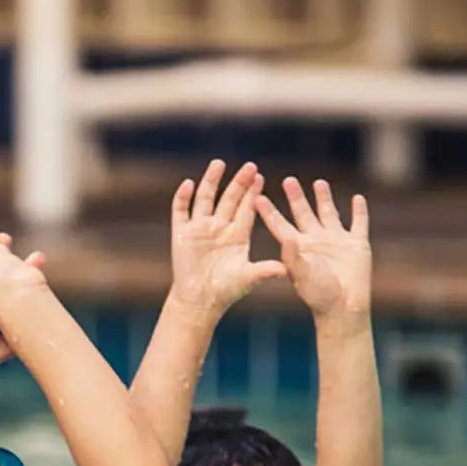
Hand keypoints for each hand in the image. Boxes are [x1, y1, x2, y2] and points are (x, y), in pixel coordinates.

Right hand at [170, 160, 283, 317]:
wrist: (200, 301)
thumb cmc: (226, 291)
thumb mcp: (248, 278)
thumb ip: (265, 270)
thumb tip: (285, 268)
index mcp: (237, 235)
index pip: (246, 208)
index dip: (253, 193)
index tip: (260, 177)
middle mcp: (219, 228)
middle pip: (230, 198)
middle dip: (239, 182)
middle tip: (250, 165)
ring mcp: (200, 229)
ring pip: (205, 198)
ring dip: (212, 181)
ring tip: (219, 163)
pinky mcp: (182, 234)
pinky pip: (181, 211)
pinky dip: (183, 197)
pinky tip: (188, 183)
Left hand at [256, 178, 371, 322]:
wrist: (343, 308)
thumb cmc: (318, 295)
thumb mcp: (301, 274)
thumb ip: (292, 255)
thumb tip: (286, 236)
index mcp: (298, 248)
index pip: (280, 225)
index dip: (269, 212)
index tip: (256, 196)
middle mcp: (315, 242)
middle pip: (303, 214)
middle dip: (296, 197)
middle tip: (288, 180)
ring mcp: (336, 242)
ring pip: (329, 214)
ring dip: (324, 199)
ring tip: (318, 182)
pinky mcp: (356, 245)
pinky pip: (359, 223)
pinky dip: (360, 211)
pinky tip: (358, 198)